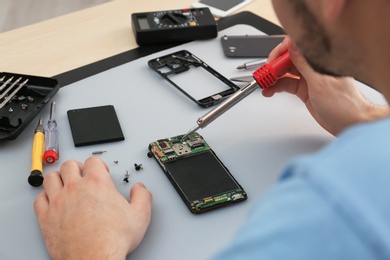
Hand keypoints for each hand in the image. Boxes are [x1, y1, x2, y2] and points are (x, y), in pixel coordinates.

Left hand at [34, 157, 151, 259]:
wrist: (95, 259)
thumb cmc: (112, 240)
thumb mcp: (140, 216)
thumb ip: (142, 197)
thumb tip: (140, 189)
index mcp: (97, 183)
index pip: (93, 161)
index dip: (98, 164)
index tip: (100, 170)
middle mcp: (75, 188)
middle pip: (69, 165)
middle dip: (76, 167)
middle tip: (81, 174)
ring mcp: (58, 202)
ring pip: (51, 178)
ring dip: (58, 178)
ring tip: (64, 183)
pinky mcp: (46, 218)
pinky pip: (39, 199)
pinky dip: (45, 196)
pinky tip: (51, 200)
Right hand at [262, 37, 389, 135]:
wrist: (349, 123)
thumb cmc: (344, 104)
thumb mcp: (321, 83)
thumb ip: (305, 64)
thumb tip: (293, 47)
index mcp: (321, 60)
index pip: (299, 46)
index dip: (283, 50)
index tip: (273, 59)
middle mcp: (314, 67)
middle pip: (289, 59)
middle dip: (274, 65)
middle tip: (265, 74)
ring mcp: (309, 78)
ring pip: (286, 72)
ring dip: (273, 77)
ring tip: (264, 84)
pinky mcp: (305, 90)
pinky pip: (287, 85)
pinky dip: (277, 87)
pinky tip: (269, 91)